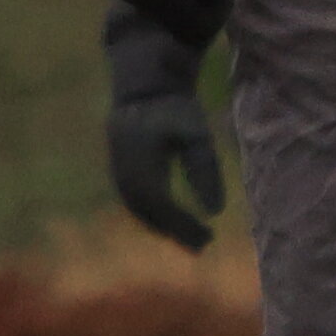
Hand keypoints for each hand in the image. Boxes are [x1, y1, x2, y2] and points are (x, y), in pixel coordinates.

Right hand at [102, 9, 232, 252]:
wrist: (143, 90)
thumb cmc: (174, 109)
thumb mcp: (196, 134)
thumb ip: (204, 171)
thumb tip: (216, 212)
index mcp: (140, 163)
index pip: (162, 205)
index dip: (184, 224)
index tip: (209, 236)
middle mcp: (124, 174)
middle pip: (150, 215)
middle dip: (176, 232)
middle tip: (206, 245)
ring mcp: (119, 175)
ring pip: (141, 213)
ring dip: (167, 228)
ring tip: (196, 240)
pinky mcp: (122, 175)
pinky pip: (138, 205)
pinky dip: (157, 218)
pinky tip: (178, 226)